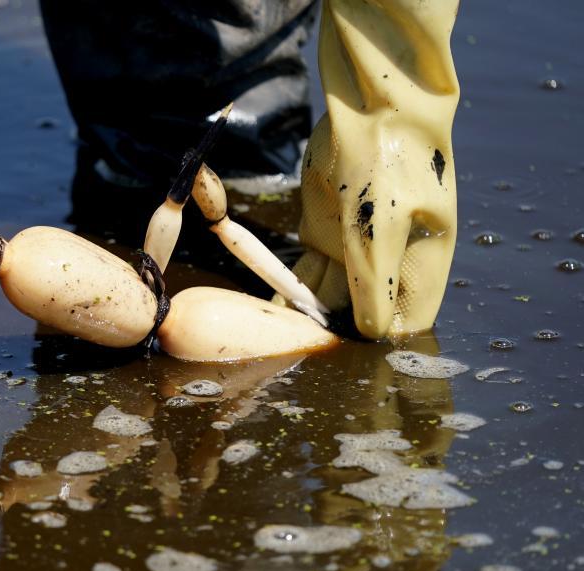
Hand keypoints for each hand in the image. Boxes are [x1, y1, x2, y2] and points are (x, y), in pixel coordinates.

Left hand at [290, 0, 459, 338]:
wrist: (370, 104)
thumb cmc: (391, 159)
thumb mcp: (381, 223)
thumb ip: (376, 279)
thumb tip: (376, 332)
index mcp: (421, 263)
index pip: (407, 320)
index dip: (381, 335)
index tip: (346, 345)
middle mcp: (389, 261)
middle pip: (361, 311)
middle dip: (333, 329)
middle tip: (299, 344)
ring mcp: (354, 247)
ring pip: (328, 294)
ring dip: (305, 313)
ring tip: (277, 335)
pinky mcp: (324, 231)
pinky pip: (304, 272)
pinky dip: (288, 289)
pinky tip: (269, 307)